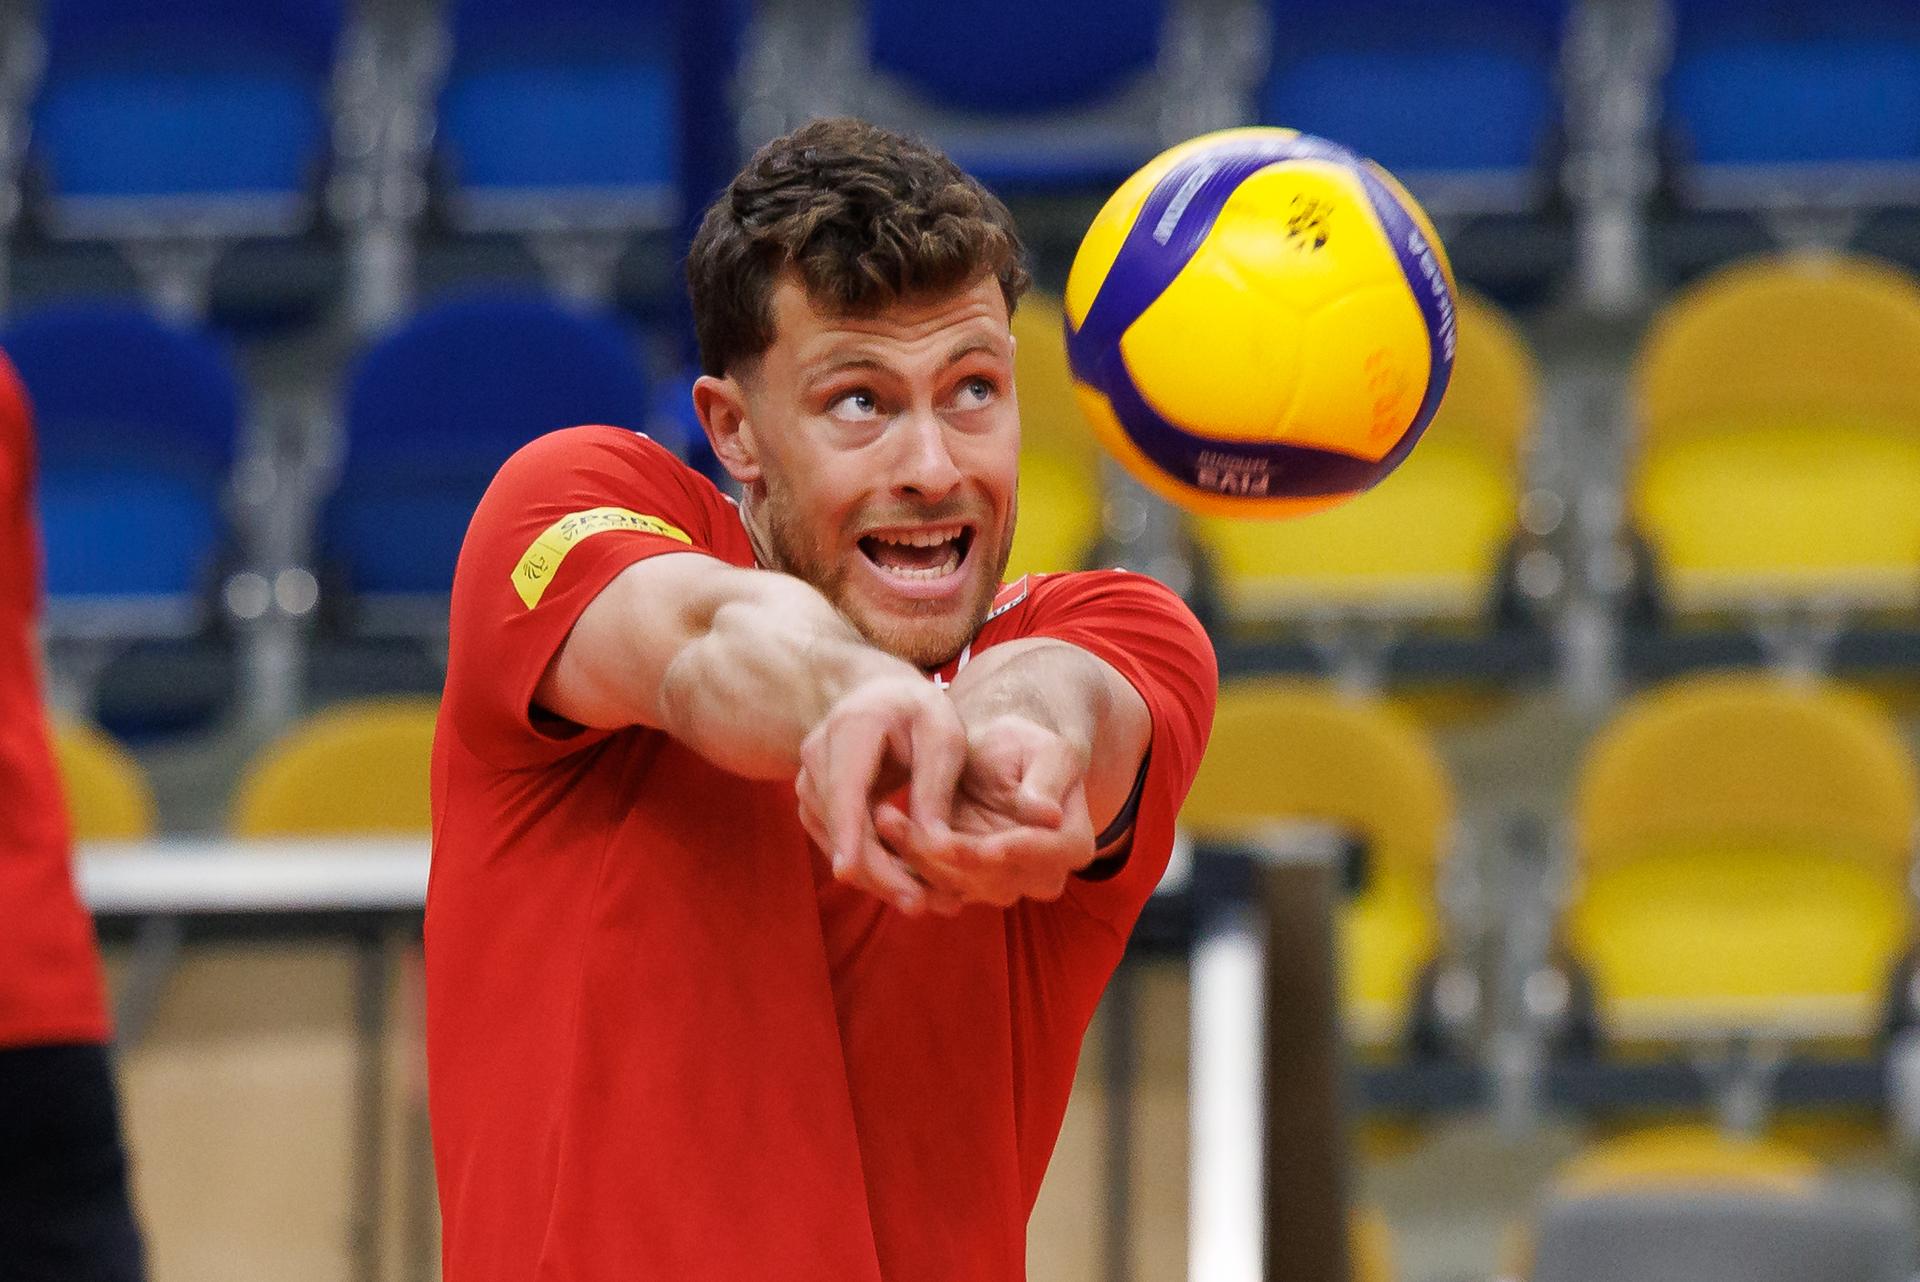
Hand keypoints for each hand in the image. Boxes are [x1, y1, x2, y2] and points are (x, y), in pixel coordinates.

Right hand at [794, 671, 967, 915]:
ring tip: (923, 902)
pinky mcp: (814, 802)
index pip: (843, 788)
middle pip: (840, 824)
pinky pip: (838, 842)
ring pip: (835, 842)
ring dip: (876, 877)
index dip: (847, 833)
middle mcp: (817, 753)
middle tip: (922, 905)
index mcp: (852, 727)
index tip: (848, 873)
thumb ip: (936, 787)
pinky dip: (869, 867)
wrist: (884, 697)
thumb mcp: (944, 736)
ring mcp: (809, 779)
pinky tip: (903, 885)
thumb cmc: (920, 712)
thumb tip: (935, 846)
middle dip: (878, 871)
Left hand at [873, 714, 1096, 907]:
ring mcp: (1002, 885)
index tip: (973, 841)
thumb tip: (1049, 813)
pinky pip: (933, 883)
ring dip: (916, 857)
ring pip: (956, 884)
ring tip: (885, 817)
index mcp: (1072, 843)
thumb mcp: (1045, 748)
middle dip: (944, 854)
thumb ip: (1049, 778)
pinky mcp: (964, 884)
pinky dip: (905, 864)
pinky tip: (882, 833)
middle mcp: (1041, 875)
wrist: (995, 753)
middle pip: (992, 877)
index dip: (1008, 849)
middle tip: (905, 819)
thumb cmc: (1024, 744)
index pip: (1042, 853)